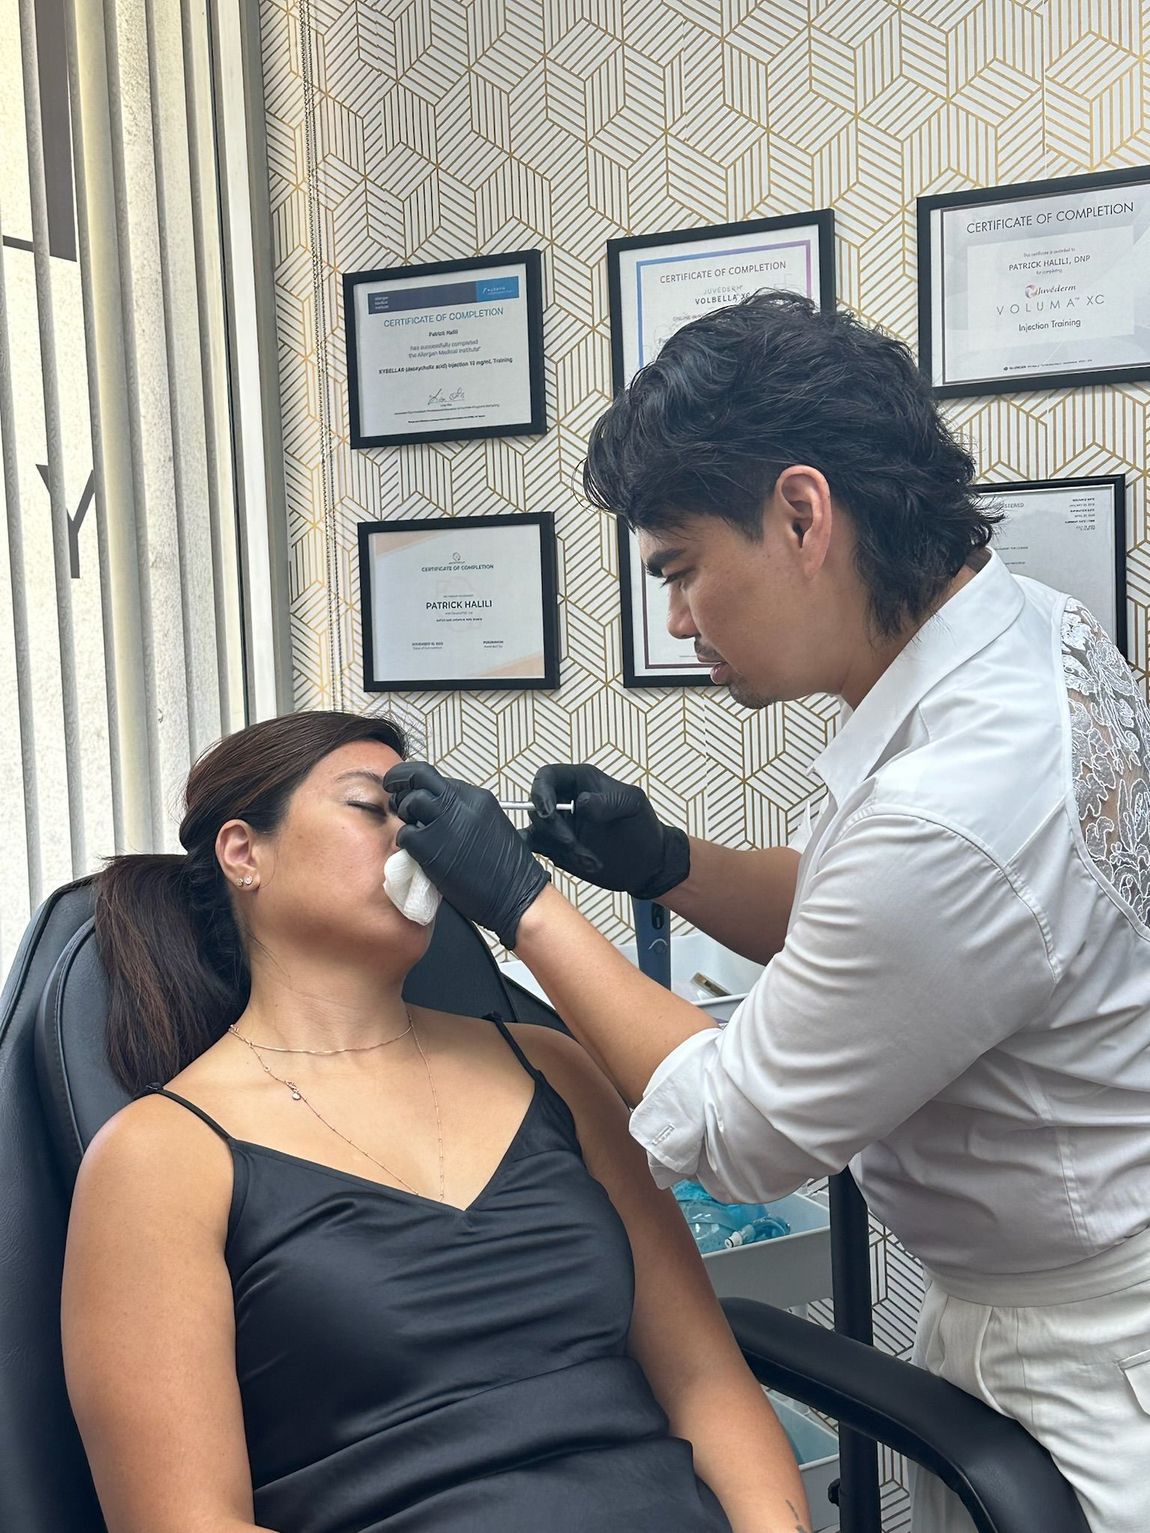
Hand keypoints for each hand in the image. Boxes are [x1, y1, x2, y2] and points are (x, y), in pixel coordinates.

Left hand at [384, 762, 549, 948]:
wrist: (516, 894)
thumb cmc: (507, 871)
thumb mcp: (490, 826)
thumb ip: (465, 814)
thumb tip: (440, 812)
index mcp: (478, 798)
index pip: (438, 778)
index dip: (420, 785)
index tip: (411, 789)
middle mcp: (461, 805)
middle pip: (419, 775)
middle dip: (400, 778)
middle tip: (392, 787)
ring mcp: (445, 824)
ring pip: (409, 802)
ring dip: (403, 813)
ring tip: (409, 826)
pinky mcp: (431, 847)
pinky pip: (405, 835)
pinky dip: (405, 841)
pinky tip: (415, 852)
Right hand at [527, 764, 689, 898]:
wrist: (647, 862)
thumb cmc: (642, 825)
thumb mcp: (632, 804)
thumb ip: (608, 801)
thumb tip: (581, 803)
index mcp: (579, 781)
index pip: (547, 777)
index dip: (541, 792)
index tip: (550, 812)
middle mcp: (564, 801)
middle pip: (536, 807)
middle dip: (552, 828)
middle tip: (572, 843)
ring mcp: (558, 826)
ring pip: (536, 832)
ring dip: (557, 848)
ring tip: (589, 860)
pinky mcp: (556, 848)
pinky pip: (538, 850)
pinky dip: (549, 857)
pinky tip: (574, 863)